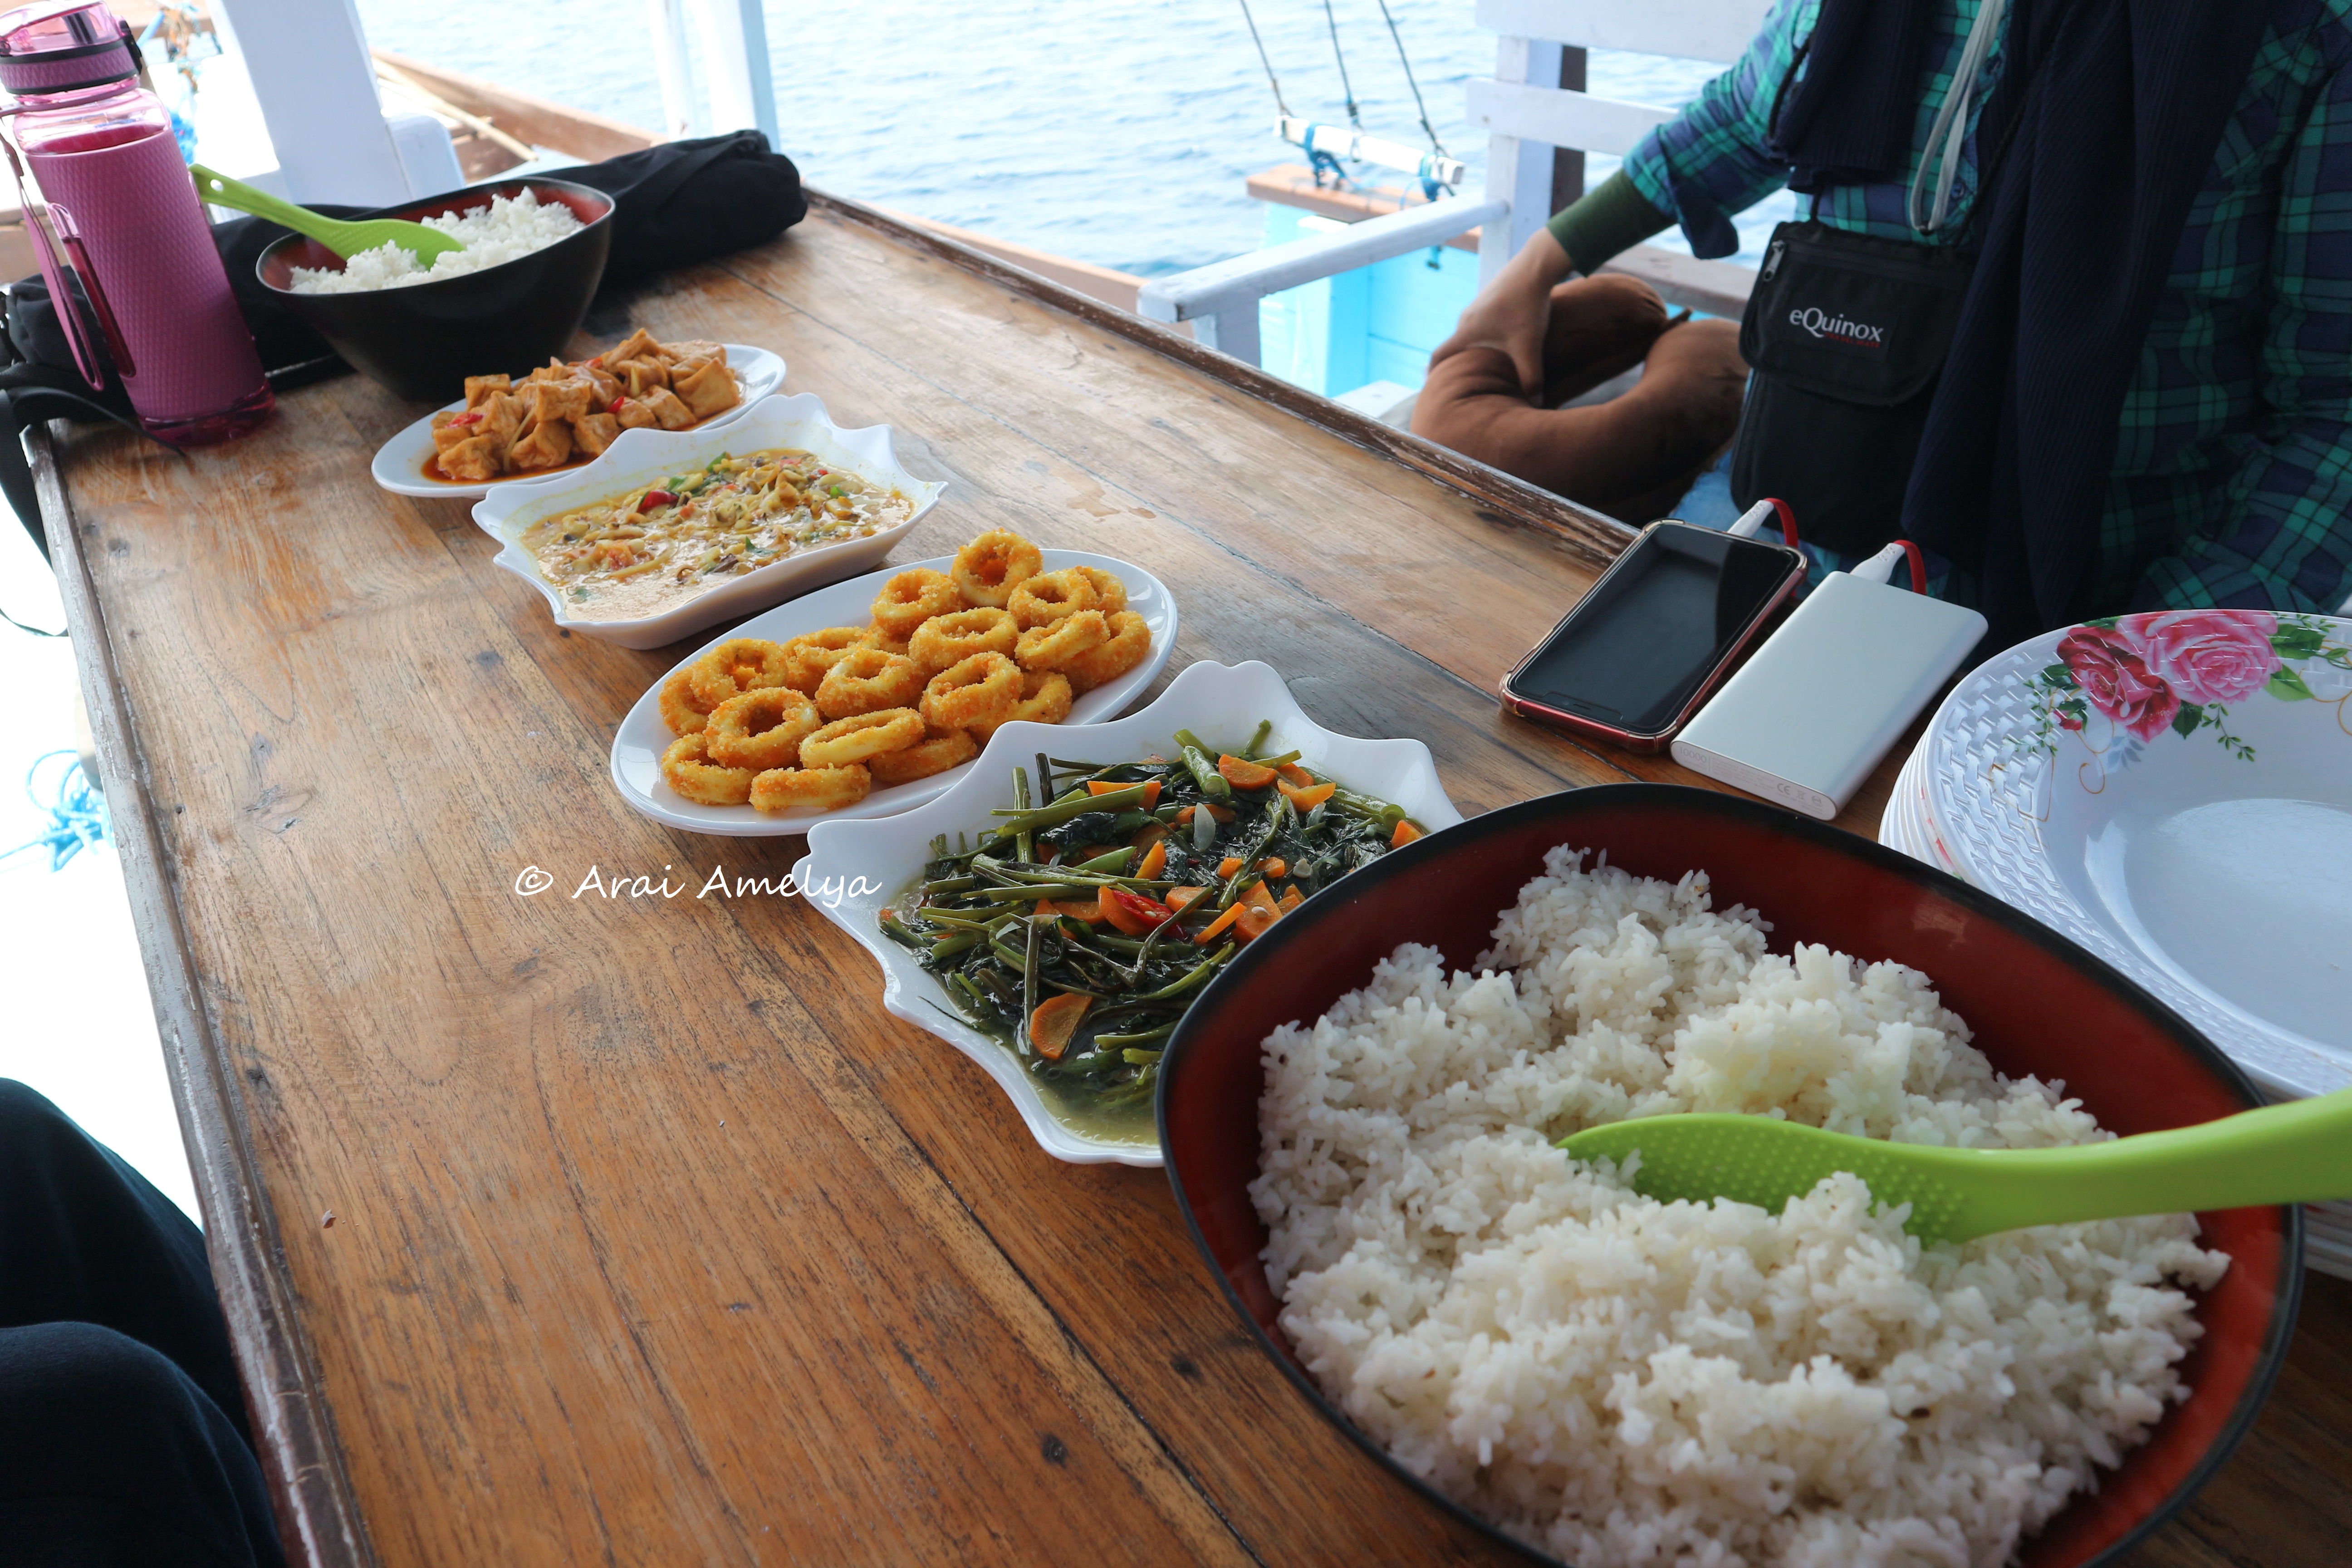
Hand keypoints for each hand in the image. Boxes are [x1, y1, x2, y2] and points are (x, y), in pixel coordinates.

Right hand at [1429, 229, 1573, 397]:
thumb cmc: (1528, 307)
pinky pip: (1482, 323)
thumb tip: (1536, 403)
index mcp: (1466, 332)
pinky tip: (1505, 343)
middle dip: (1457, 366)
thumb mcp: (1529, 347)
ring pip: (1470, 335)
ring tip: (1486, 366)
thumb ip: (1531, 378)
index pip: (1438, 357)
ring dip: (1474, 350)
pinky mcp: (1491, 297)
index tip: (1432, 389)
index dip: (1433, 375)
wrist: (1536, 266)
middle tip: (1462, 384)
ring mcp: (1478, 305)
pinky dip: (1486, 337)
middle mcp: (1466, 318)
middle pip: (1455, 347)